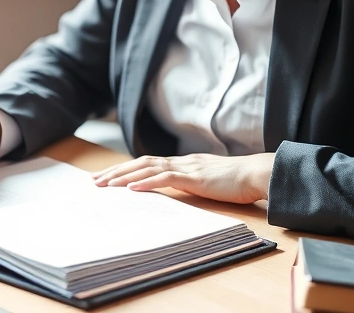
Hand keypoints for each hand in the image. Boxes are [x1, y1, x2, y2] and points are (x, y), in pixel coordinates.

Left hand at [91, 152, 275, 203]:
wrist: (258, 174)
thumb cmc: (239, 181)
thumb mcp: (210, 182)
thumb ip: (193, 184)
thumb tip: (179, 191)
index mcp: (184, 163)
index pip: (148, 163)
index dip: (126, 169)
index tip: (108, 176)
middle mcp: (182, 161)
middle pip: (141, 163)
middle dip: (117, 171)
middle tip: (95, 181)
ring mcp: (188, 167)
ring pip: (148, 168)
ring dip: (125, 176)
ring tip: (106, 184)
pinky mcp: (195, 177)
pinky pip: (166, 178)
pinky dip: (146, 182)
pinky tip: (132, 188)